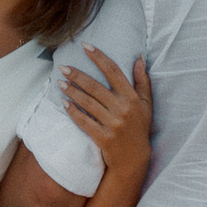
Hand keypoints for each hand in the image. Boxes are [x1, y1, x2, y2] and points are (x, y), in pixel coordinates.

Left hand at [63, 48, 151, 176]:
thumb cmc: (139, 127)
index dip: (99, 58)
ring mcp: (112, 124)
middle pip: (95, 87)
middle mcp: (122, 109)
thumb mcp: (146, 104)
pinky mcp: (103, 137)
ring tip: (60, 83)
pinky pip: (84, 122)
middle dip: (77, 75)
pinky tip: (64, 103)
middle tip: (63, 67)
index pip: (114, 72)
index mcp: (132, 98)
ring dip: (72, 92)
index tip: (86, 46)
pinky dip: (74, 112)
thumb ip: (142, 80)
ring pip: (88, 103)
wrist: (134, 159)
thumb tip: (139, 57)